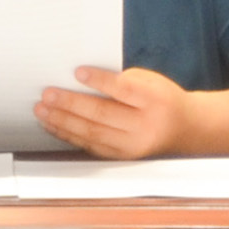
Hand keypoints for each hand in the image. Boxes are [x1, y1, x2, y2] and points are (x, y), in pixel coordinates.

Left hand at [35, 64, 194, 159]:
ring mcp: (134, 145)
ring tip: (42, 110)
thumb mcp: (151, 81)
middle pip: (103, 114)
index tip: (76, 72)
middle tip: (47, 95)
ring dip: (63, 122)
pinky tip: (55, 126)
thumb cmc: (162, 98)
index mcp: (155, 100)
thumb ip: (122, 81)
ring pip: (93, 134)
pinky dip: (70, 135)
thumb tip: (80, 80)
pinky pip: (92, 146)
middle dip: (70, 104)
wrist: (186, 129)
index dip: (99, 81)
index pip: (124, 90)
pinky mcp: (123, 157)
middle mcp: (145, 125)